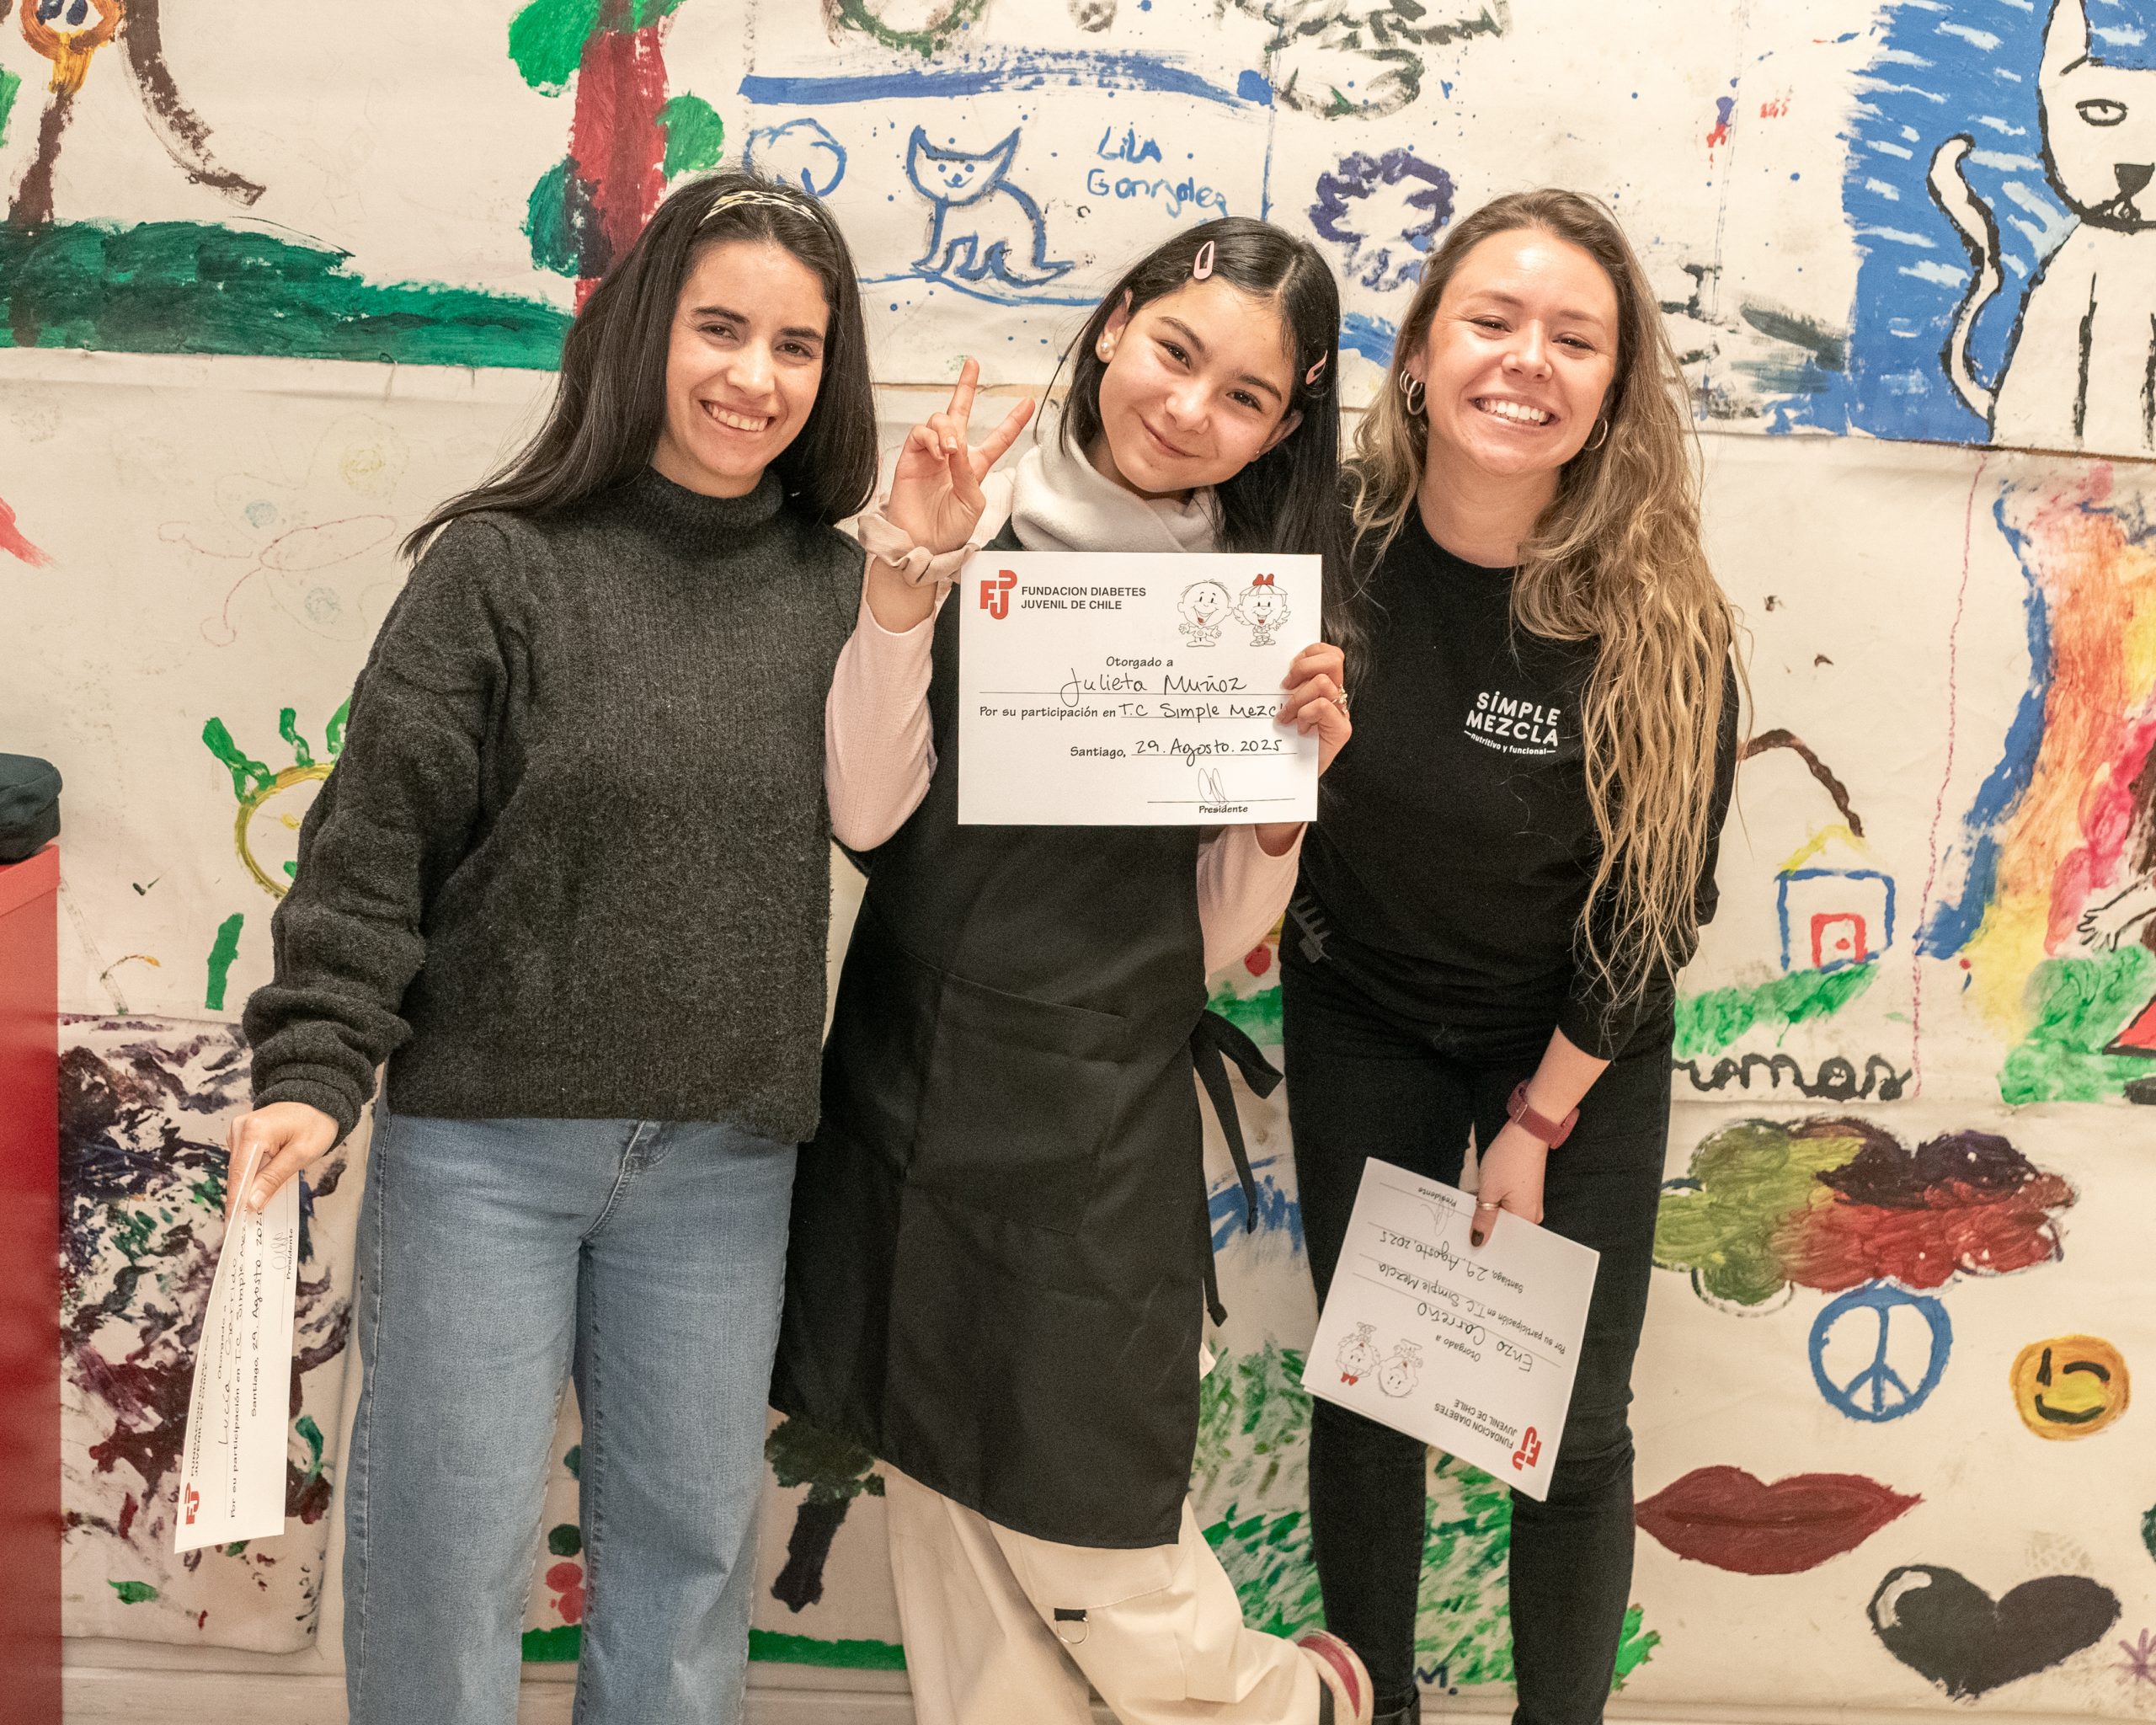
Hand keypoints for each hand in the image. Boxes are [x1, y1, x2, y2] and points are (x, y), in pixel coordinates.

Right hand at [223, 1101, 339, 1220]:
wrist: (318, 1100)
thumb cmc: (315, 1123)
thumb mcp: (301, 1154)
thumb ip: (274, 1178)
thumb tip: (251, 1203)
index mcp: (254, 1132)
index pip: (239, 1174)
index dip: (236, 1202)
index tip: (234, 1224)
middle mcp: (240, 1128)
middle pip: (237, 1172)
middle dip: (243, 1196)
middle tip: (248, 1223)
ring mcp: (240, 1130)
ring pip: (239, 1168)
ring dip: (249, 1186)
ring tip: (256, 1207)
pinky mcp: (244, 1133)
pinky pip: (244, 1160)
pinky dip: (252, 1174)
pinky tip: (261, 1185)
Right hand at [884, 358, 1034, 554]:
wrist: (922, 544)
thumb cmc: (949, 531)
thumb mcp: (973, 503)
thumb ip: (969, 473)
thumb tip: (958, 447)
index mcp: (974, 468)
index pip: (997, 439)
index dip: (1013, 421)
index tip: (1028, 403)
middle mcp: (952, 456)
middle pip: (959, 413)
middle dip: (965, 387)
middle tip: (972, 364)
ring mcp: (931, 454)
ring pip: (940, 419)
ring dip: (948, 429)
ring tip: (950, 450)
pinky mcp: (911, 457)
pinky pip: (921, 433)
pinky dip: (932, 437)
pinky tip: (939, 451)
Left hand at [1276, 642, 1351, 774]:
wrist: (1290, 777)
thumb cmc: (1284, 742)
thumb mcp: (1283, 707)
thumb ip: (1287, 689)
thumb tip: (1277, 671)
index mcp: (1325, 687)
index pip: (1328, 653)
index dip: (1308, 653)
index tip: (1288, 670)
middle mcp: (1336, 697)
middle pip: (1333, 659)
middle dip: (1304, 666)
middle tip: (1285, 687)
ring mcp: (1341, 713)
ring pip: (1323, 682)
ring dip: (1297, 698)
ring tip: (1286, 717)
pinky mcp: (1341, 729)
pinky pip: (1322, 706)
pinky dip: (1305, 714)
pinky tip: (1299, 729)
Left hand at [1470, 1122, 1547, 1246]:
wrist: (1526, 1133)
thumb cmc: (1509, 1160)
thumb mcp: (1489, 1191)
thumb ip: (1483, 1218)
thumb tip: (1477, 1240)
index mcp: (1526, 1219)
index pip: (1504, 1241)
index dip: (1485, 1242)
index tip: (1468, 1244)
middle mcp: (1531, 1215)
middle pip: (1504, 1229)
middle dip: (1485, 1228)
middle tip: (1465, 1229)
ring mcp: (1529, 1203)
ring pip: (1504, 1216)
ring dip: (1488, 1214)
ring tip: (1471, 1212)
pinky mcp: (1525, 1193)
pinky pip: (1508, 1205)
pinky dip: (1494, 1204)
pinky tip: (1480, 1201)